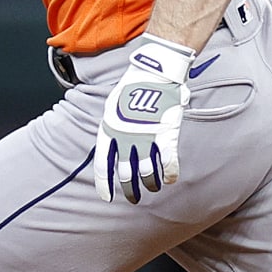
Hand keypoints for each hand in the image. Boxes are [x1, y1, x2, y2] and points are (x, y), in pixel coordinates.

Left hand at [97, 34, 190, 202]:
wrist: (154, 73)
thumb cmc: (133, 87)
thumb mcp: (113, 107)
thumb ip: (114, 127)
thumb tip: (113, 142)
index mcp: (110, 131)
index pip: (103, 165)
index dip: (104, 184)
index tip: (105, 197)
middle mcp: (126, 138)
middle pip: (126, 174)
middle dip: (129, 189)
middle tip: (133, 198)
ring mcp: (146, 138)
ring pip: (146, 172)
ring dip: (149, 183)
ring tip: (152, 187)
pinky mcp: (165, 135)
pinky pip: (167, 163)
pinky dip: (168, 174)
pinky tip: (169, 179)